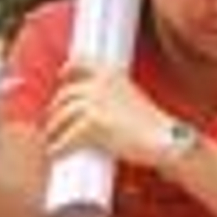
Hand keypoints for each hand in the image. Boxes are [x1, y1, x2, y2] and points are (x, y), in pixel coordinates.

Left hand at [46, 59, 179, 170]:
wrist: (164, 140)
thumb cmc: (152, 126)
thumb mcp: (131, 97)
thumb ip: (111, 95)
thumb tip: (88, 107)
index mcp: (111, 73)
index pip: (81, 62)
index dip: (68, 69)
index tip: (61, 76)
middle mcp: (99, 83)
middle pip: (64, 96)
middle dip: (55, 111)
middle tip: (52, 125)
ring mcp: (93, 102)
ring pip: (60, 118)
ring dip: (53, 131)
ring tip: (52, 142)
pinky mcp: (90, 124)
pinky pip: (66, 139)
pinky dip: (59, 148)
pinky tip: (56, 154)